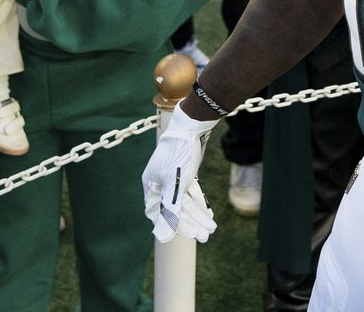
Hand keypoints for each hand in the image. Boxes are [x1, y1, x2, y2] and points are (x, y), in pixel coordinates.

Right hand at [142, 104, 218, 242]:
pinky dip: (199, 203)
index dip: (171, 225)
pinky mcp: (185, 172)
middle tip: (205, 236)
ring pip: (185, 201)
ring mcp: (173, 177)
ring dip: (198, 215)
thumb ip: (170, 210)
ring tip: (212, 228)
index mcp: (151, 184)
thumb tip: (163, 237)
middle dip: (191, 223)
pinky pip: (191, 193)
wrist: (192, 127)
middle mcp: (160, 182)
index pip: (158, 213)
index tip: (188, 235)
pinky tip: (209, 214)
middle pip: (175, 209)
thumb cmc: (179, 153)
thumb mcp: (175, 184)